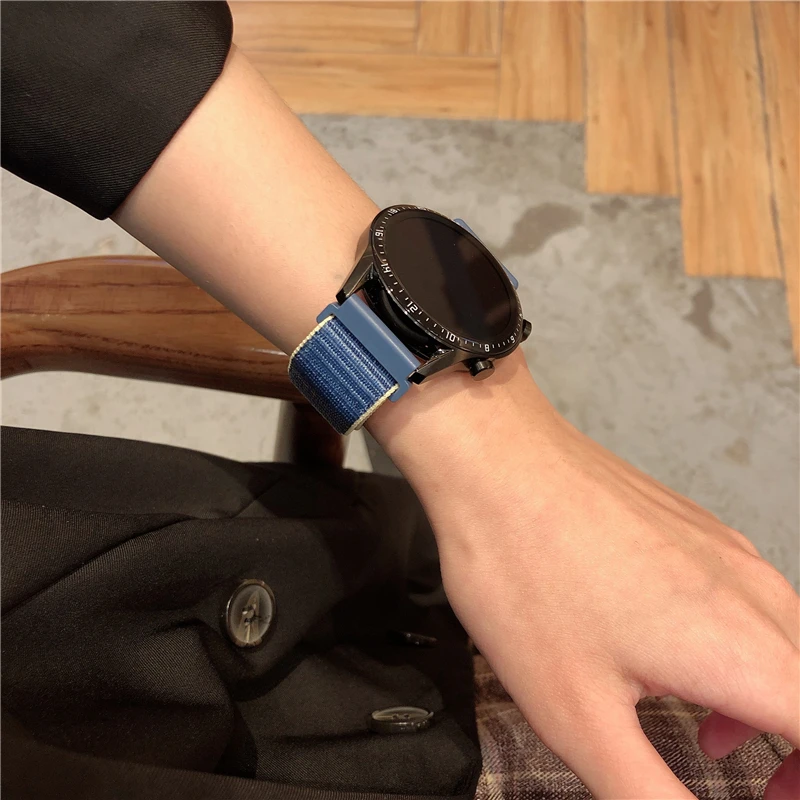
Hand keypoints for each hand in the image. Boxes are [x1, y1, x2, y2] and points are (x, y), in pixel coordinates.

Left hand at [377, 357, 798, 798]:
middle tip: (746, 782)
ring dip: (764, 702)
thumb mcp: (579, 714)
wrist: (496, 461)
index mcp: (742, 648)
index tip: (766, 796)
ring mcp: (725, 550)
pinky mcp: (692, 528)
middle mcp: (753, 590)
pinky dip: (735, 647)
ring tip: (705, 729)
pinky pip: (746, 599)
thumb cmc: (524, 571)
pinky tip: (667, 652)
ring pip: (786, 641)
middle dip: (793, 752)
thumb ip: (650, 793)